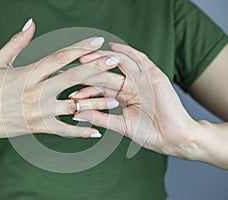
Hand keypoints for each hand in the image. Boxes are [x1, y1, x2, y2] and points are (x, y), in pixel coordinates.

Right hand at [0, 20, 119, 140]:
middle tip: (115, 63)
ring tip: (115, 100)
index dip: (80, 48)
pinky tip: (96, 131)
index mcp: (28, 74)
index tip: (98, 43)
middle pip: (72, 78)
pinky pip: (64, 131)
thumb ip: (17, 42)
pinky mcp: (38, 128)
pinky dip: (80, 132)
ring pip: (73, 107)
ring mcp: (38, 112)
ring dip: (96, 104)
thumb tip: (31, 23)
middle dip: (96, 69)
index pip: (59, 57)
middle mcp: (35, 93)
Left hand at [70, 43, 198, 158]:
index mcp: (122, 97)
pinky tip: (111, 48)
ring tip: (85, 58)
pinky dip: (126, 52)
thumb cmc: (150, 134)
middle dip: (88, 71)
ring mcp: (141, 78)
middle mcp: (130, 85)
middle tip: (71, 68)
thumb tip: (76, 114)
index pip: (99, 89)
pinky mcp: (153, 74)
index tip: (69, 90)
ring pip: (118, 63)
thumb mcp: (121, 125)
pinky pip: (138, 59)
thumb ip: (100, 118)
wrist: (174, 138)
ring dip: (102, 59)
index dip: (85, 88)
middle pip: (105, 73)